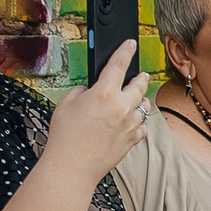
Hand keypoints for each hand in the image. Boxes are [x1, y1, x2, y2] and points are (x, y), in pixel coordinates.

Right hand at [44, 31, 152, 179]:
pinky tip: (133, 120)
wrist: (72, 167)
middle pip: (139, 85)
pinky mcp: (132, 140)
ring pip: (145, 105)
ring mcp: (129, 124)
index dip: (126, 51)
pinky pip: (143, 126)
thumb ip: (82, 91)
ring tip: (137, 98)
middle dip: (140, 77)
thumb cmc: (65, 136)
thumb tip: (91, 91)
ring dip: (142, 99)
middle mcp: (121, 107)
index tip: (131, 44)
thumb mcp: (66, 103)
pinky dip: (139, 121)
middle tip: (140, 74)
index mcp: (104, 93)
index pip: (118, 64)